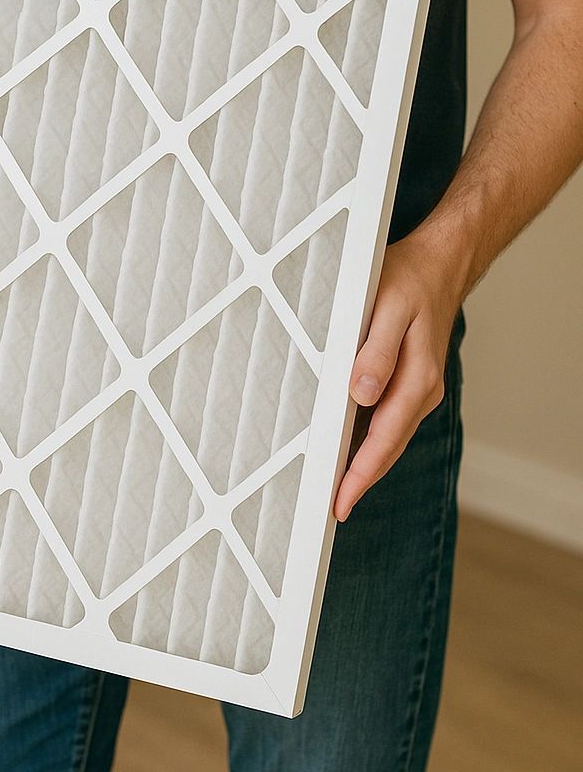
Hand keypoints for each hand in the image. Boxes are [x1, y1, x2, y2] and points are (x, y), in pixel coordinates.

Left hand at [334, 225, 468, 521]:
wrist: (440, 262)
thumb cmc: (407, 279)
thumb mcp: (386, 307)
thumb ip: (374, 352)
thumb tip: (362, 395)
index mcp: (416, 379)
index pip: (382, 441)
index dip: (359, 476)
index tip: (339, 504)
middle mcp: (420, 390)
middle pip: (387, 449)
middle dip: (360, 481)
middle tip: (331, 510)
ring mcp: (417, 387)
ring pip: (389, 436)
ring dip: (365, 463)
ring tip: (336, 488)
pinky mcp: (410, 378)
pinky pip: (389, 418)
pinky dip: (371, 438)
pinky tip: (351, 446)